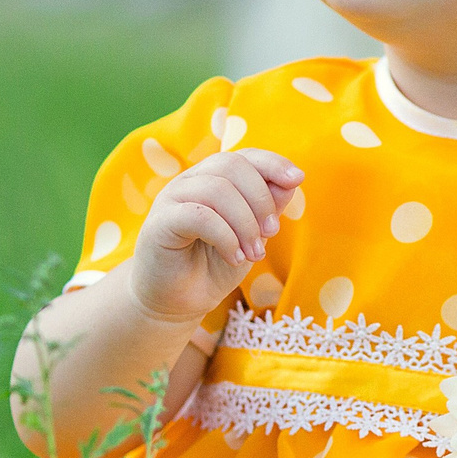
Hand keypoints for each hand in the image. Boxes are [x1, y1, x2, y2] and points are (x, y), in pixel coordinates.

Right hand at [124, 149, 302, 324]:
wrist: (176, 301)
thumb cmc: (213, 265)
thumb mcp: (251, 234)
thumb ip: (268, 206)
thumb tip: (292, 180)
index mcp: (212, 178)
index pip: (244, 156)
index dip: (272, 163)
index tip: (296, 179)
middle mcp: (190, 181)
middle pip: (231, 165)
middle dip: (261, 199)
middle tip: (272, 233)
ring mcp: (171, 199)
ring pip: (217, 189)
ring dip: (245, 224)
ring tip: (253, 253)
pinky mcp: (160, 223)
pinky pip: (199, 216)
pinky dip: (225, 236)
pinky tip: (234, 257)